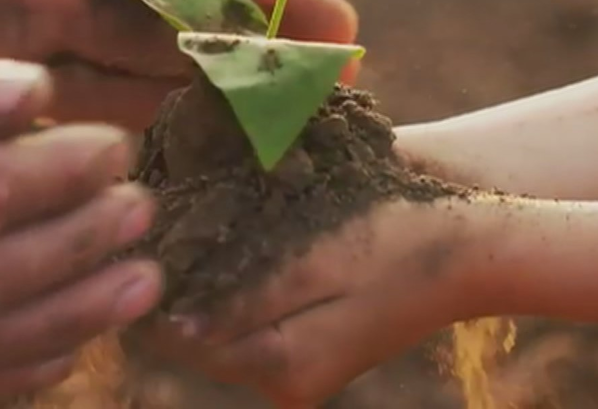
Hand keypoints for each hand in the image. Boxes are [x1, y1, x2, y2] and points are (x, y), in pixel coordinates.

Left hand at [0, 0, 358, 127]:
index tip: (313, 10)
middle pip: (180, 8)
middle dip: (258, 41)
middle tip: (333, 77)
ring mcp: (30, 23)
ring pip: (140, 65)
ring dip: (211, 95)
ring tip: (282, 126)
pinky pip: (73, 108)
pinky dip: (130, 133)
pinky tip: (187, 157)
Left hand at [140, 198, 488, 407]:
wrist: (473, 246)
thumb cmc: (399, 237)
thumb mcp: (319, 258)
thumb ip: (246, 296)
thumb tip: (170, 321)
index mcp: (285, 367)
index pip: (181, 339)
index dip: (147, 286)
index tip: (124, 230)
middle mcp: (286, 381)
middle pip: (192, 336)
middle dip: (169, 281)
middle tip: (145, 216)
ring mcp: (299, 369)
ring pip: (215, 325)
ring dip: (196, 277)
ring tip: (178, 215)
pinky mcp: (309, 347)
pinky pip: (246, 316)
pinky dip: (229, 279)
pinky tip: (223, 233)